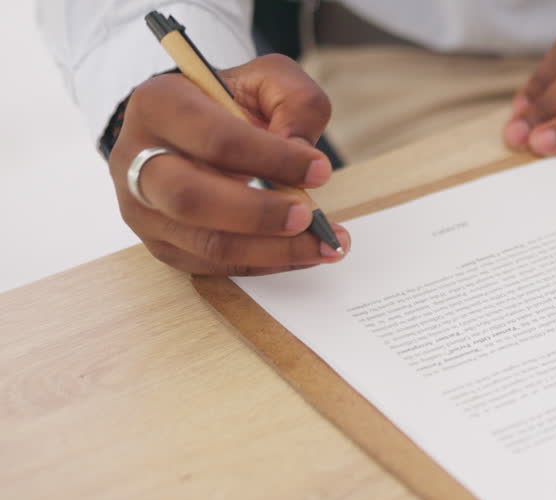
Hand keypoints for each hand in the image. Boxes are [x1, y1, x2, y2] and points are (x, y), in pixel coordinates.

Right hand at [109, 54, 348, 275]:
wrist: (193, 130)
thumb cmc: (230, 104)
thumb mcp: (267, 82)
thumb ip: (294, 102)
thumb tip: (301, 150)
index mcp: (157, 105)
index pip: (214, 140)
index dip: (272, 159)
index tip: (320, 170)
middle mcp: (136, 159)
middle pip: (192, 199)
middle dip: (260, 214)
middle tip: (310, 216)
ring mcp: (143, 208)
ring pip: (206, 244)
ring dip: (273, 250)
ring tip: (324, 245)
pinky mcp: (162, 244)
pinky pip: (216, 266)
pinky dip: (267, 263)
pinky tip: (303, 253)